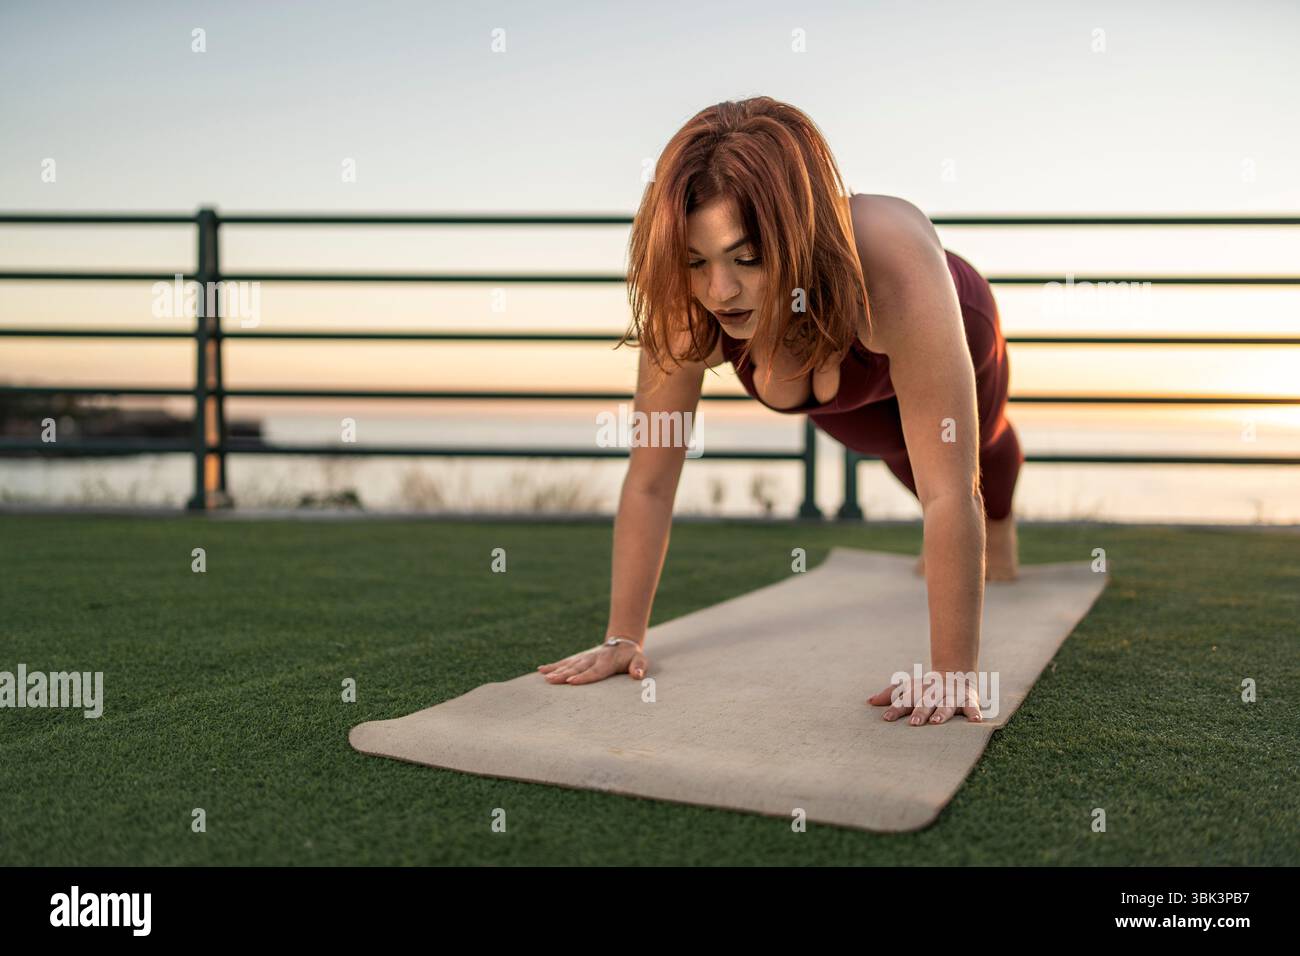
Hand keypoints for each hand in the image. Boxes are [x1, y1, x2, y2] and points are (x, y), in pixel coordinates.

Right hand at [537, 640, 647, 684]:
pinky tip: (540, 670)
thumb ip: (639, 667)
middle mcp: (593, 658)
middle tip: (551, 680)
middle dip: (563, 674)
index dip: (583, 676)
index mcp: (607, 661)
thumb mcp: (640, 660)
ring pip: (568, 664)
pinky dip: (552, 665)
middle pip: (577, 668)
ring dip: (556, 671)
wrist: (623, 643)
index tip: (571, 681)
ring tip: (544, 677)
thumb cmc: (631, 657)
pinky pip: (564, 662)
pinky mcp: (579, 658)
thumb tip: (637, 675)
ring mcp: (584, 657)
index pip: (595, 671)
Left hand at [867, 669, 983, 725]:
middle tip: (914, 724)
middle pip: (925, 704)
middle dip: (920, 713)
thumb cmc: (926, 688)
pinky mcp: (968, 700)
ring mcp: (951, 697)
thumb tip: (869, 701)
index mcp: (918, 693)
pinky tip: (976, 721)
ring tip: (936, 722)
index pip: (905, 701)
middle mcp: (934, 695)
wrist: (954, 673)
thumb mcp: (909, 688)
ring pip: (946, 706)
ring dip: (942, 713)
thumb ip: (890, 695)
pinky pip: (972, 707)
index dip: (896, 709)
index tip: (886, 719)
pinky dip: (974, 713)